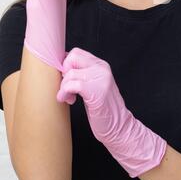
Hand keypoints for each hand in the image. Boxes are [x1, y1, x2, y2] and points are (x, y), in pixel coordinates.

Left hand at [57, 47, 166, 177]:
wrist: (119, 127)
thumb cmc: (103, 109)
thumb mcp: (94, 85)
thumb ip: (83, 74)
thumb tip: (61, 67)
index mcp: (101, 65)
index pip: (76, 52)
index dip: (66, 65)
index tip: (67, 80)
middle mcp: (102, 68)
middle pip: (71, 58)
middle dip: (64, 73)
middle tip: (67, 88)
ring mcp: (100, 78)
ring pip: (70, 73)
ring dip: (63, 88)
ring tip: (69, 98)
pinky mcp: (96, 90)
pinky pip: (72, 84)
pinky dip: (65, 93)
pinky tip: (69, 101)